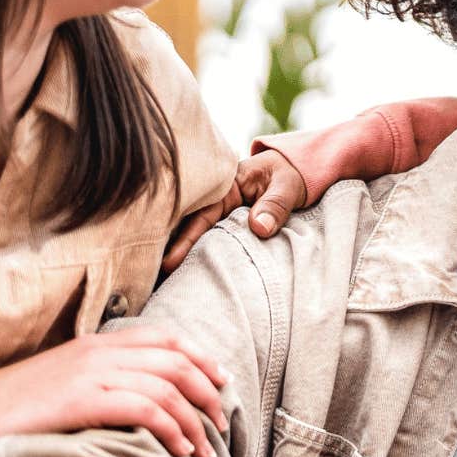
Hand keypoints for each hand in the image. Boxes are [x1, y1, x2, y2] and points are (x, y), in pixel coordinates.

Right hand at [0, 330, 228, 456]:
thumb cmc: (21, 403)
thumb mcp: (68, 376)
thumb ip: (104, 373)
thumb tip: (146, 393)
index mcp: (99, 341)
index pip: (166, 338)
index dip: (201, 356)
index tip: (221, 379)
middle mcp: (101, 351)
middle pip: (175, 360)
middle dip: (207, 391)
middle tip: (220, 420)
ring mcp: (93, 373)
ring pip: (166, 386)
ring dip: (193, 419)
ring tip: (204, 446)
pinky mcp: (84, 400)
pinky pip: (144, 408)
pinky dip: (170, 428)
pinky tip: (179, 447)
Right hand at [162, 149, 309, 272]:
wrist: (299, 171)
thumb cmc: (290, 175)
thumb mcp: (287, 185)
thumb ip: (275, 203)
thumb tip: (259, 227)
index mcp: (226, 187)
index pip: (201, 216)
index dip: (185, 239)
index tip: (171, 262)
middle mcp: (217, 201)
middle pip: (189, 228)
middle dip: (172, 252)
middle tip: (157, 280)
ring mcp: (220, 214)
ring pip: (198, 237)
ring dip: (184, 257)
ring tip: (163, 284)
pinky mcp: (226, 224)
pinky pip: (211, 241)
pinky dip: (200, 255)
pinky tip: (186, 276)